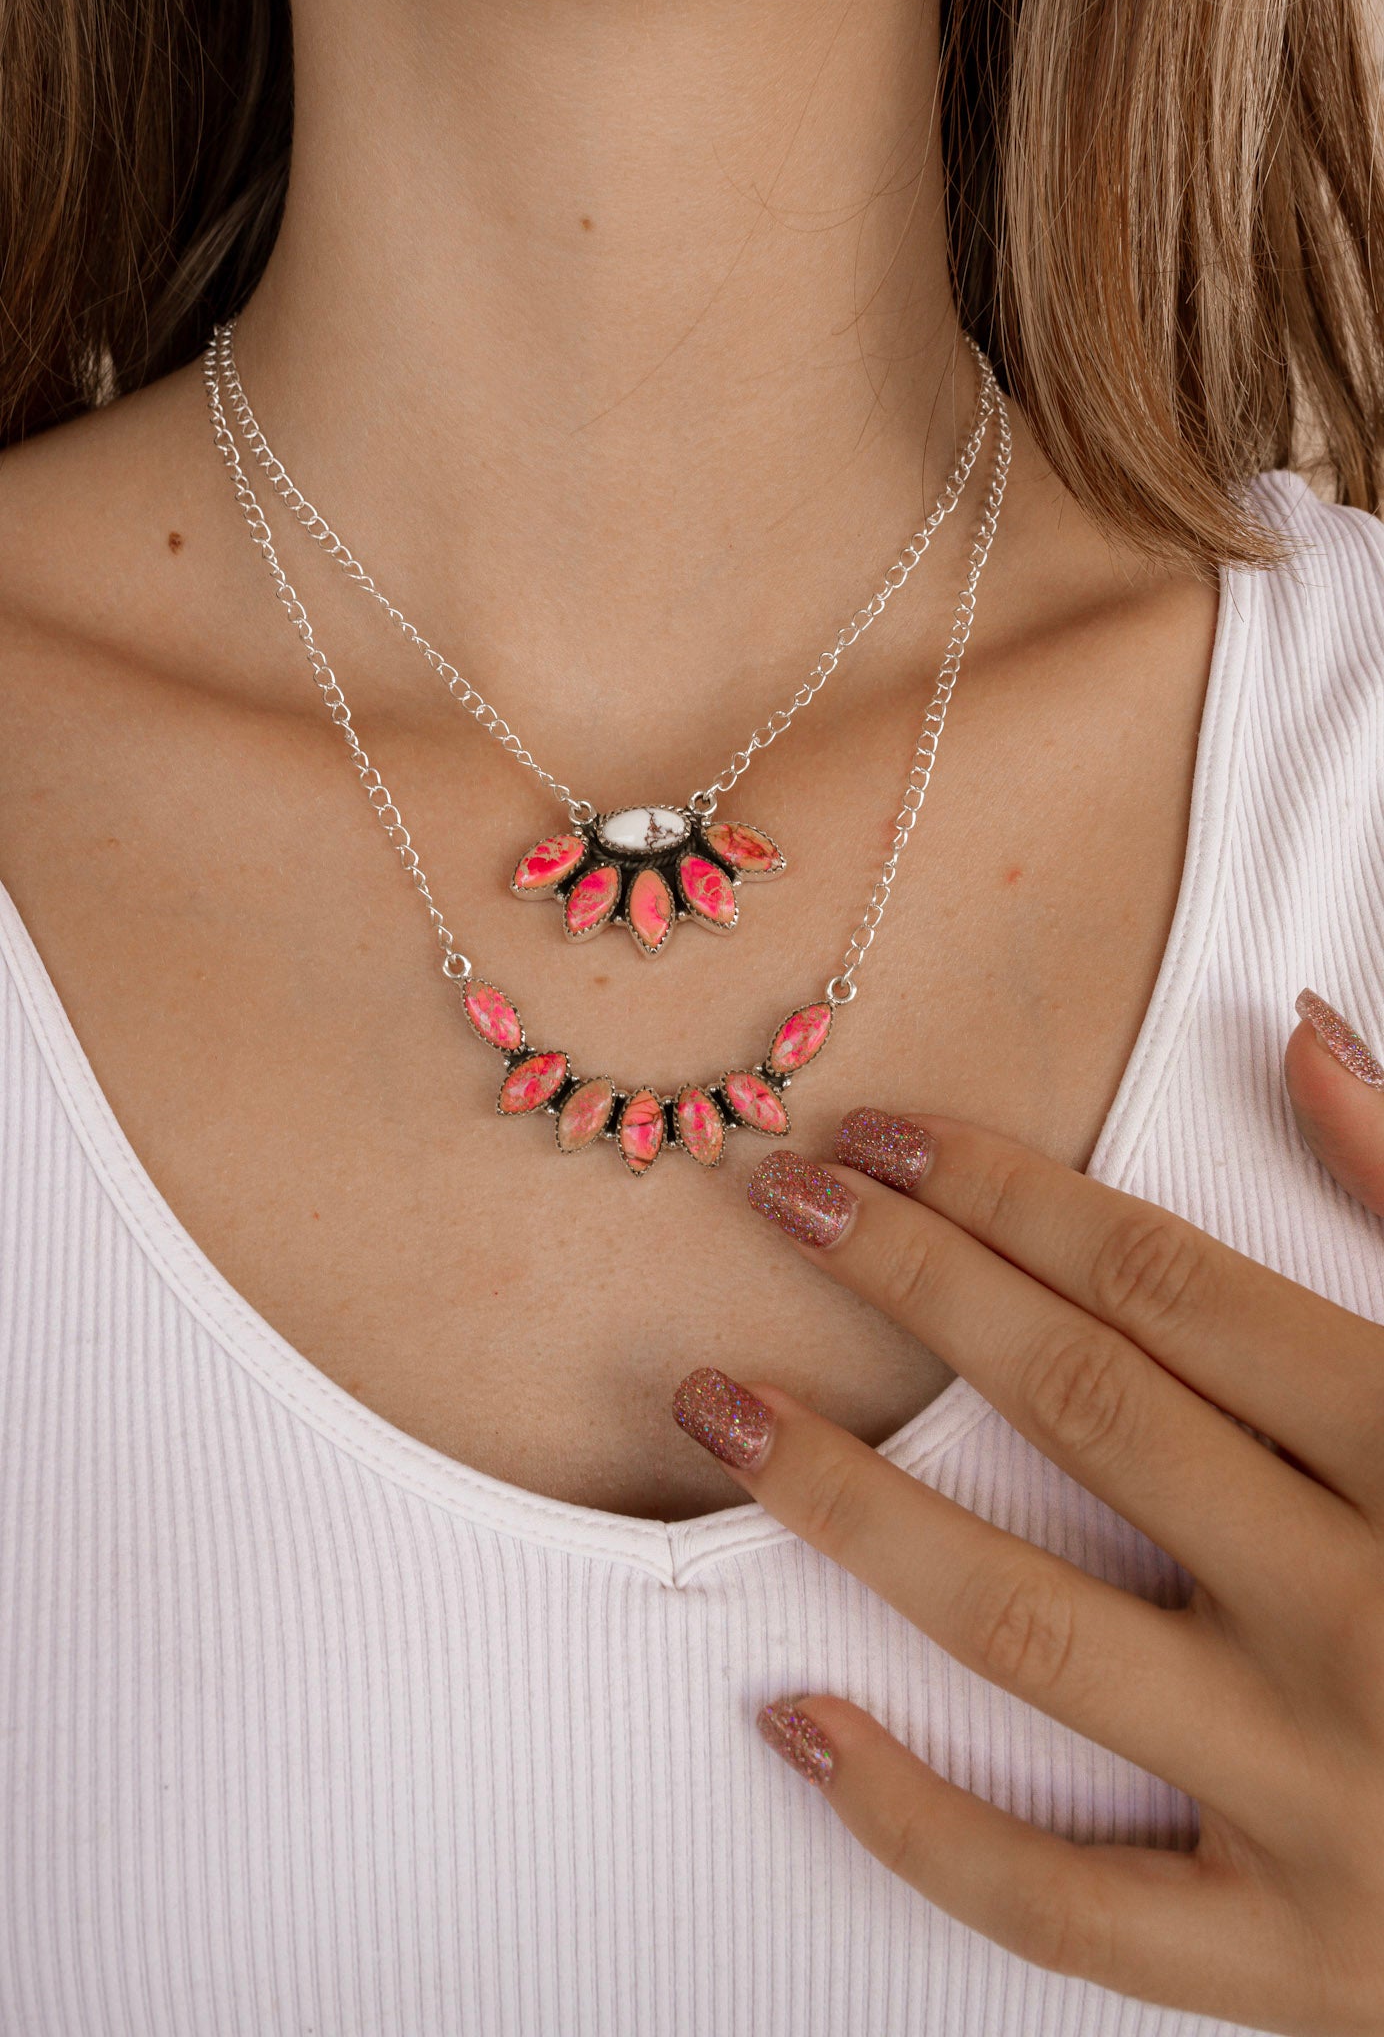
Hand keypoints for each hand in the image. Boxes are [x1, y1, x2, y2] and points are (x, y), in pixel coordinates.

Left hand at [671, 989, 1383, 2034]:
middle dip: (916, 1287)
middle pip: (1084, 1410)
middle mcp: (1365, 1612)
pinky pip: (1067, 1904)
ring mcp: (1324, 1796)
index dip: (1003, 1193)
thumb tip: (1303, 1034)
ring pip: (1032, 1630)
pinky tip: (792, 1722)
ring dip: (854, 1508)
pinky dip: (919, 1822)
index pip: (1165, 1285)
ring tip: (718, 1407)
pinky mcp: (1294, 1958)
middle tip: (779, 1202)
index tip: (875, 1137)